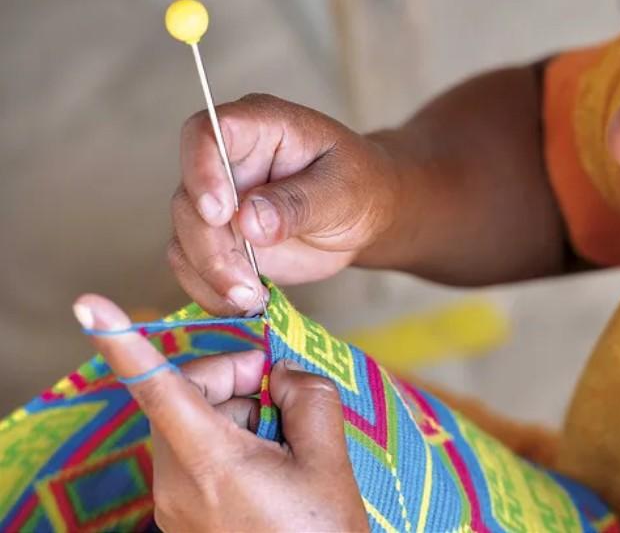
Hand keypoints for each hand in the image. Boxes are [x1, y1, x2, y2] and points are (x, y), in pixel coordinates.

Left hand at [73, 295, 368, 532]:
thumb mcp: (329, 462)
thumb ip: (309, 398)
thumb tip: (285, 373)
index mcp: (210, 464)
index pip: (157, 388)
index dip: (123, 343)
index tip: (91, 307)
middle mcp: (177, 484)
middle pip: (186, 396)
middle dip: (234, 380)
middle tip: (282, 391)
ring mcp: (176, 504)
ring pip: (194, 423)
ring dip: (239, 412)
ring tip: (287, 444)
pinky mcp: (184, 516)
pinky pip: (198, 454)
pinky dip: (233, 440)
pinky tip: (273, 464)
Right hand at [169, 93, 401, 314]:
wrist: (366, 215)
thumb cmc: (362, 186)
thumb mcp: (344, 191)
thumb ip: (299, 203)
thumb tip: (248, 221)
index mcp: (259, 126)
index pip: (207, 132)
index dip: (202, 171)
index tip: (222, 214)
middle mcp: (227, 160)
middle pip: (188, 198)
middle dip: (211, 248)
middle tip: (246, 284)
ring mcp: (218, 202)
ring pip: (184, 237)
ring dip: (210, 275)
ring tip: (253, 300)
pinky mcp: (219, 240)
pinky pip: (193, 266)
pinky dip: (211, 291)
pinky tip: (245, 304)